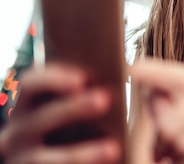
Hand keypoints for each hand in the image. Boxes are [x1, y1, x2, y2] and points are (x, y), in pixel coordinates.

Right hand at [0, 63, 120, 163]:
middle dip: (74, 108)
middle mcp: (18, 131)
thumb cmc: (65, 132)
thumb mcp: (63, 112)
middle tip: (105, 100)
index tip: (83, 78)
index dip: (55, 78)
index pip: (32, 84)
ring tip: (113, 148)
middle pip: (41, 116)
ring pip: (44, 157)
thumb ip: (77, 97)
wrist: (48, 161)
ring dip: (81, 152)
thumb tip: (114, 82)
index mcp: (28, 107)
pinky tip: (108, 160)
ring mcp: (21, 158)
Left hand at [130, 58, 183, 163]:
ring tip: (182, 154)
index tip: (133, 70)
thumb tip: (148, 85)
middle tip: (166, 148)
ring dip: (179, 156)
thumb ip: (158, 104)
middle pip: (171, 124)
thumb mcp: (167, 119)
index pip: (170, 76)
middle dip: (164, 144)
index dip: (152, 73)